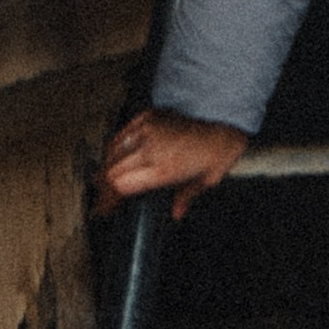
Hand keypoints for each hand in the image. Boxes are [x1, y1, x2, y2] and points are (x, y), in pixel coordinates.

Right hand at [97, 107, 250, 222]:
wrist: (226, 117)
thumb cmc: (218, 149)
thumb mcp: (206, 180)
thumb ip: (186, 197)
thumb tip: (176, 213)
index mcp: (163, 168)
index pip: (120, 186)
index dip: (108, 200)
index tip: (104, 209)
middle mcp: (151, 147)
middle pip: (111, 170)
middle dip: (102, 187)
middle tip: (102, 198)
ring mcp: (148, 129)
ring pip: (112, 150)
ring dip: (105, 166)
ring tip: (103, 180)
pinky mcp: (149, 116)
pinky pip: (122, 132)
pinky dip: (114, 145)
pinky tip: (113, 154)